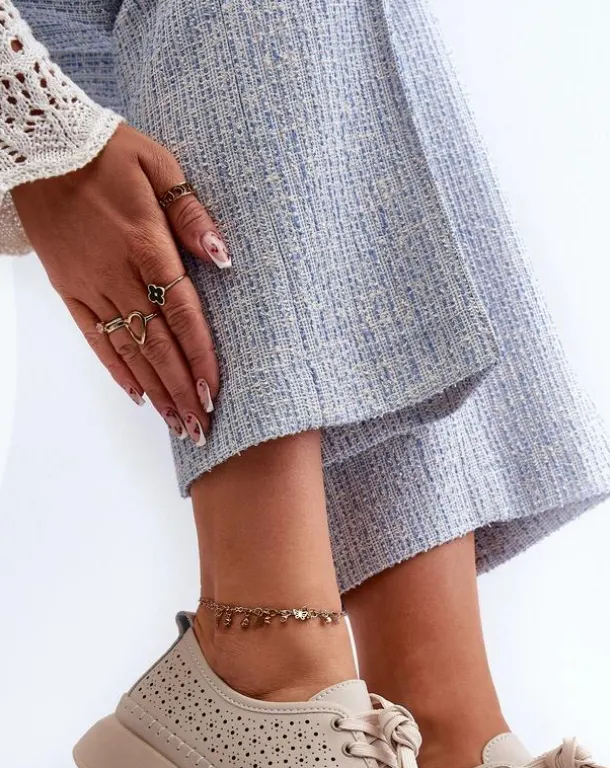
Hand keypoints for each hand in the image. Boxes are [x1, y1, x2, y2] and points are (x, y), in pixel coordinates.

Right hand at [11, 121, 230, 445]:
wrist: (37, 145)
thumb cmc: (105, 151)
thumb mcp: (158, 165)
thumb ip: (192, 213)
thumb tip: (222, 255)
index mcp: (146, 245)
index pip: (181, 314)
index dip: (199, 357)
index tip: (214, 393)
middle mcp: (118, 274)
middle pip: (158, 344)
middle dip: (182, 391)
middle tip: (202, 428)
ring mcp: (90, 285)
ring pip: (129, 349)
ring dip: (156, 391)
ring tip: (178, 425)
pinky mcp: (68, 289)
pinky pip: (94, 338)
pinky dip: (116, 369)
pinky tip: (137, 396)